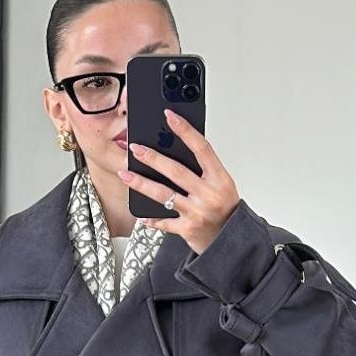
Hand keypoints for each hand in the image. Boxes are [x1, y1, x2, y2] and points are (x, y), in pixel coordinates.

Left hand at [118, 108, 241, 255]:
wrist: (230, 240)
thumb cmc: (224, 208)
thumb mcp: (221, 183)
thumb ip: (203, 168)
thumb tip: (176, 147)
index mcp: (219, 178)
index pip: (201, 148)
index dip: (185, 130)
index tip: (170, 116)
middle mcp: (208, 194)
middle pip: (176, 171)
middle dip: (153, 158)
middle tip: (135, 148)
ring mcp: (197, 213)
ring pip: (164, 195)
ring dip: (141, 184)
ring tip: (125, 174)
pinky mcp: (187, 229)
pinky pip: (164, 222)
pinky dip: (151, 219)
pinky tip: (139, 214)